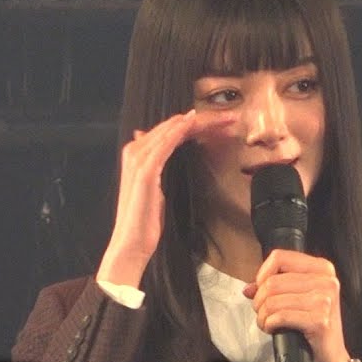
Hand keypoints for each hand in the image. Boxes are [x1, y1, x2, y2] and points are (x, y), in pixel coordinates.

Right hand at [97, 109, 235, 288]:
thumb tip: (160, 151)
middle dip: (204, 120)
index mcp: (138, 154)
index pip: (171, 131)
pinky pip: (165, 144)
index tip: (223, 124)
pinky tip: (194, 122)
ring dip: (199, 121)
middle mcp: (135, 151)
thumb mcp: (155, 189)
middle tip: (230, 117)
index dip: (197, 125)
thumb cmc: (145, 221)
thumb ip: (157, 167)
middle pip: (173, 126)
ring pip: (172, 130)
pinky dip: (179, 131)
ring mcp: (138, 159)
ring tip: (223, 118)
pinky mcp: (145, 170)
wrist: (131, 244)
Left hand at [242, 249, 351, 361]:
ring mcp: (325, 300)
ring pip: (273, 300)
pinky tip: (274, 330)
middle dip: (259, 301)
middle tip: (263, 313)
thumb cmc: (312, 327)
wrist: (330, 358)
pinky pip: (280, 316)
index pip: (280, 257)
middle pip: (273, 281)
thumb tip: (248, 288)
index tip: (261, 290)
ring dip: (263, 316)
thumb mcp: (296, 299)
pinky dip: (269, 325)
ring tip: (268, 323)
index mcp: (322, 268)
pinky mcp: (320, 320)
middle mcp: (327, 281)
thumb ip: (273, 287)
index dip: (262, 274)